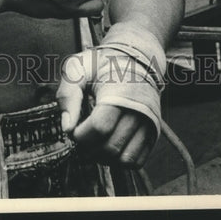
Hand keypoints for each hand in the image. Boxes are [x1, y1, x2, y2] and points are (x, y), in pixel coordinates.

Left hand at [56, 49, 159, 168]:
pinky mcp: (153, 134)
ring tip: (93, 142)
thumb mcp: (78, 68)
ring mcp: (149, 124)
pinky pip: (136, 161)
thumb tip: (67, 127)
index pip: (99, 126)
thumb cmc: (103, 64)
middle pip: (111, 147)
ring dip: (103, 157)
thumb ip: (68, 94)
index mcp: (119, 91)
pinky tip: (107, 144)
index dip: (80, 134)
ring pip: (124, 159)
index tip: (73, 128)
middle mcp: (139, 110)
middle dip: (88, 148)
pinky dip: (118, 160)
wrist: (134, 58)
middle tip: (80, 136)